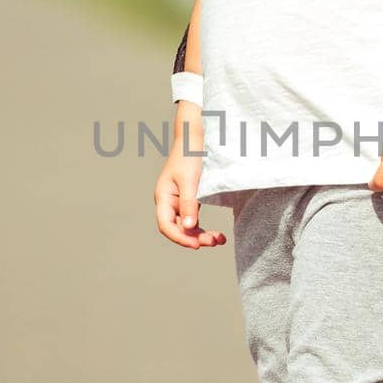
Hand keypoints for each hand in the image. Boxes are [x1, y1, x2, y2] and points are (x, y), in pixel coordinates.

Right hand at [155, 119, 226, 248]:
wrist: (197, 138)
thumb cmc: (190, 155)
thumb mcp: (190, 180)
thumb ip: (189, 204)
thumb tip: (188, 227)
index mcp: (163, 197)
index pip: (166, 225)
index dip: (180, 237)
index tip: (197, 244)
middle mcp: (169, 202)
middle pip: (177, 229)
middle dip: (194, 238)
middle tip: (214, 241)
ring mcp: (179, 202)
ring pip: (187, 227)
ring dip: (201, 236)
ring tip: (220, 240)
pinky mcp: (190, 200)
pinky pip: (194, 220)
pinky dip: (204, 228)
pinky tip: (217, 235)